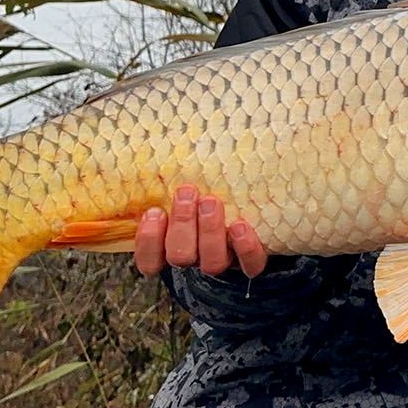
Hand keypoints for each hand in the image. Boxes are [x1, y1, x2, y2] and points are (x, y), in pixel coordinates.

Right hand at [135, 184, 267, 278]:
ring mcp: (224, 260)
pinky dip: (245, 248)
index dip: (148, 242)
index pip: (149, 261)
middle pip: (180, 256)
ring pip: (211, 262)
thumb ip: (168, 178)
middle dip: (182, 224)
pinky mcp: (252, 261)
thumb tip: (156, 142)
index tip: (154, 212)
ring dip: (209, 231)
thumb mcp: (184, 185)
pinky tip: (240, 226)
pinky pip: (250, 266)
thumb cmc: (207, 190)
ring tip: (212, 201)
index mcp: (171, 245)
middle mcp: (196, 256)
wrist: (259, 209)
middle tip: (187, 193)